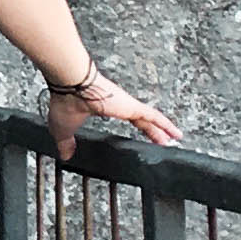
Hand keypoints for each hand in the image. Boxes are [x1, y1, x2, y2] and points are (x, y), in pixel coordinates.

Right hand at [45, 66, 183, 164]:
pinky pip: (154, 117)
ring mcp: (128, 105)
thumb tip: (65, 155)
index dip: (137, 127)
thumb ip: (67, 142)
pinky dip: (166, 125)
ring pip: (151, 118)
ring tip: (175, 137)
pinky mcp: (132, 106)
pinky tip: (175, 133)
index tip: (142, 135)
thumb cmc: (66, 100)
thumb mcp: (65, 128)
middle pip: (142, 120)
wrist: (71, 84)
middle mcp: (120, 104)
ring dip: (163, 129)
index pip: (128, 119)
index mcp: (107, 107)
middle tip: (163, 140)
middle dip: (153, 131)